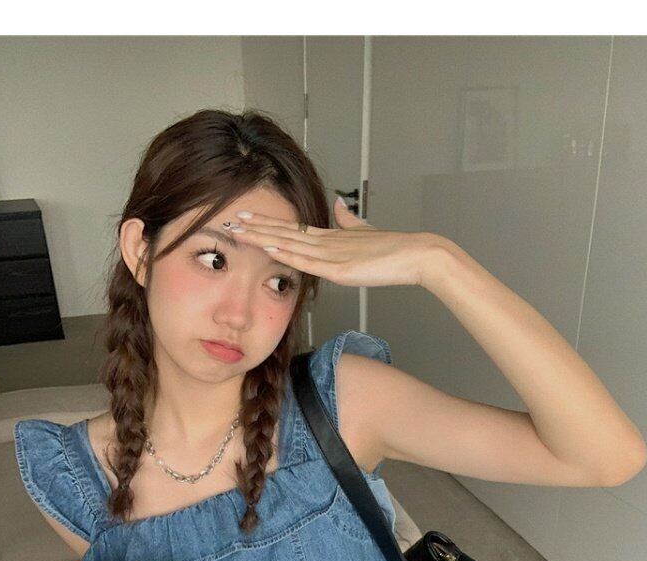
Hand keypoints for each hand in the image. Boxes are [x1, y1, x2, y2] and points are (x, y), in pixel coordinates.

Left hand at [226, 198, 441, 288]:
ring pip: (290, 244)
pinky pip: (307, 261)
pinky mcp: (341, 268)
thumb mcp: (366, 232)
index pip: (291, 229)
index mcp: (331, 237)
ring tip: (238, 231)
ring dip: (262, 238)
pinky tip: (269, 248)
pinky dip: (287, 254)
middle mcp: (327, 242)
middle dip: (255, 228)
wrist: (417, 254)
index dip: (267, 224)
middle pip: (284, 233)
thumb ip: (349, 221)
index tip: (246, 219)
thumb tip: (337, 205)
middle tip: (229, 220)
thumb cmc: (395, 248)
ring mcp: (332, 254)